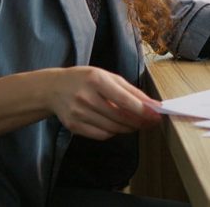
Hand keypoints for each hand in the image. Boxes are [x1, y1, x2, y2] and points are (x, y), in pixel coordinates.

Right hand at [44, 66, 161, 139]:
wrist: (53, 88)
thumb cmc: (84, 79)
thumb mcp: (106, 75)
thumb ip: (128, 89)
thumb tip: (150, 104)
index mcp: (96, 80)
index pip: (124, 100)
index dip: (143, 110)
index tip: (156, 115)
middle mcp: (86, 97)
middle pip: (120, 117)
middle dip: (139, 122)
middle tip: (151, 122)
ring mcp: (79, 113)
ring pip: (112, 128)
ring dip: (128, 128)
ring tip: (136, 124)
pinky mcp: (74, 126)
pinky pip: (101, 135)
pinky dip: (113, 133)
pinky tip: (117, 126)